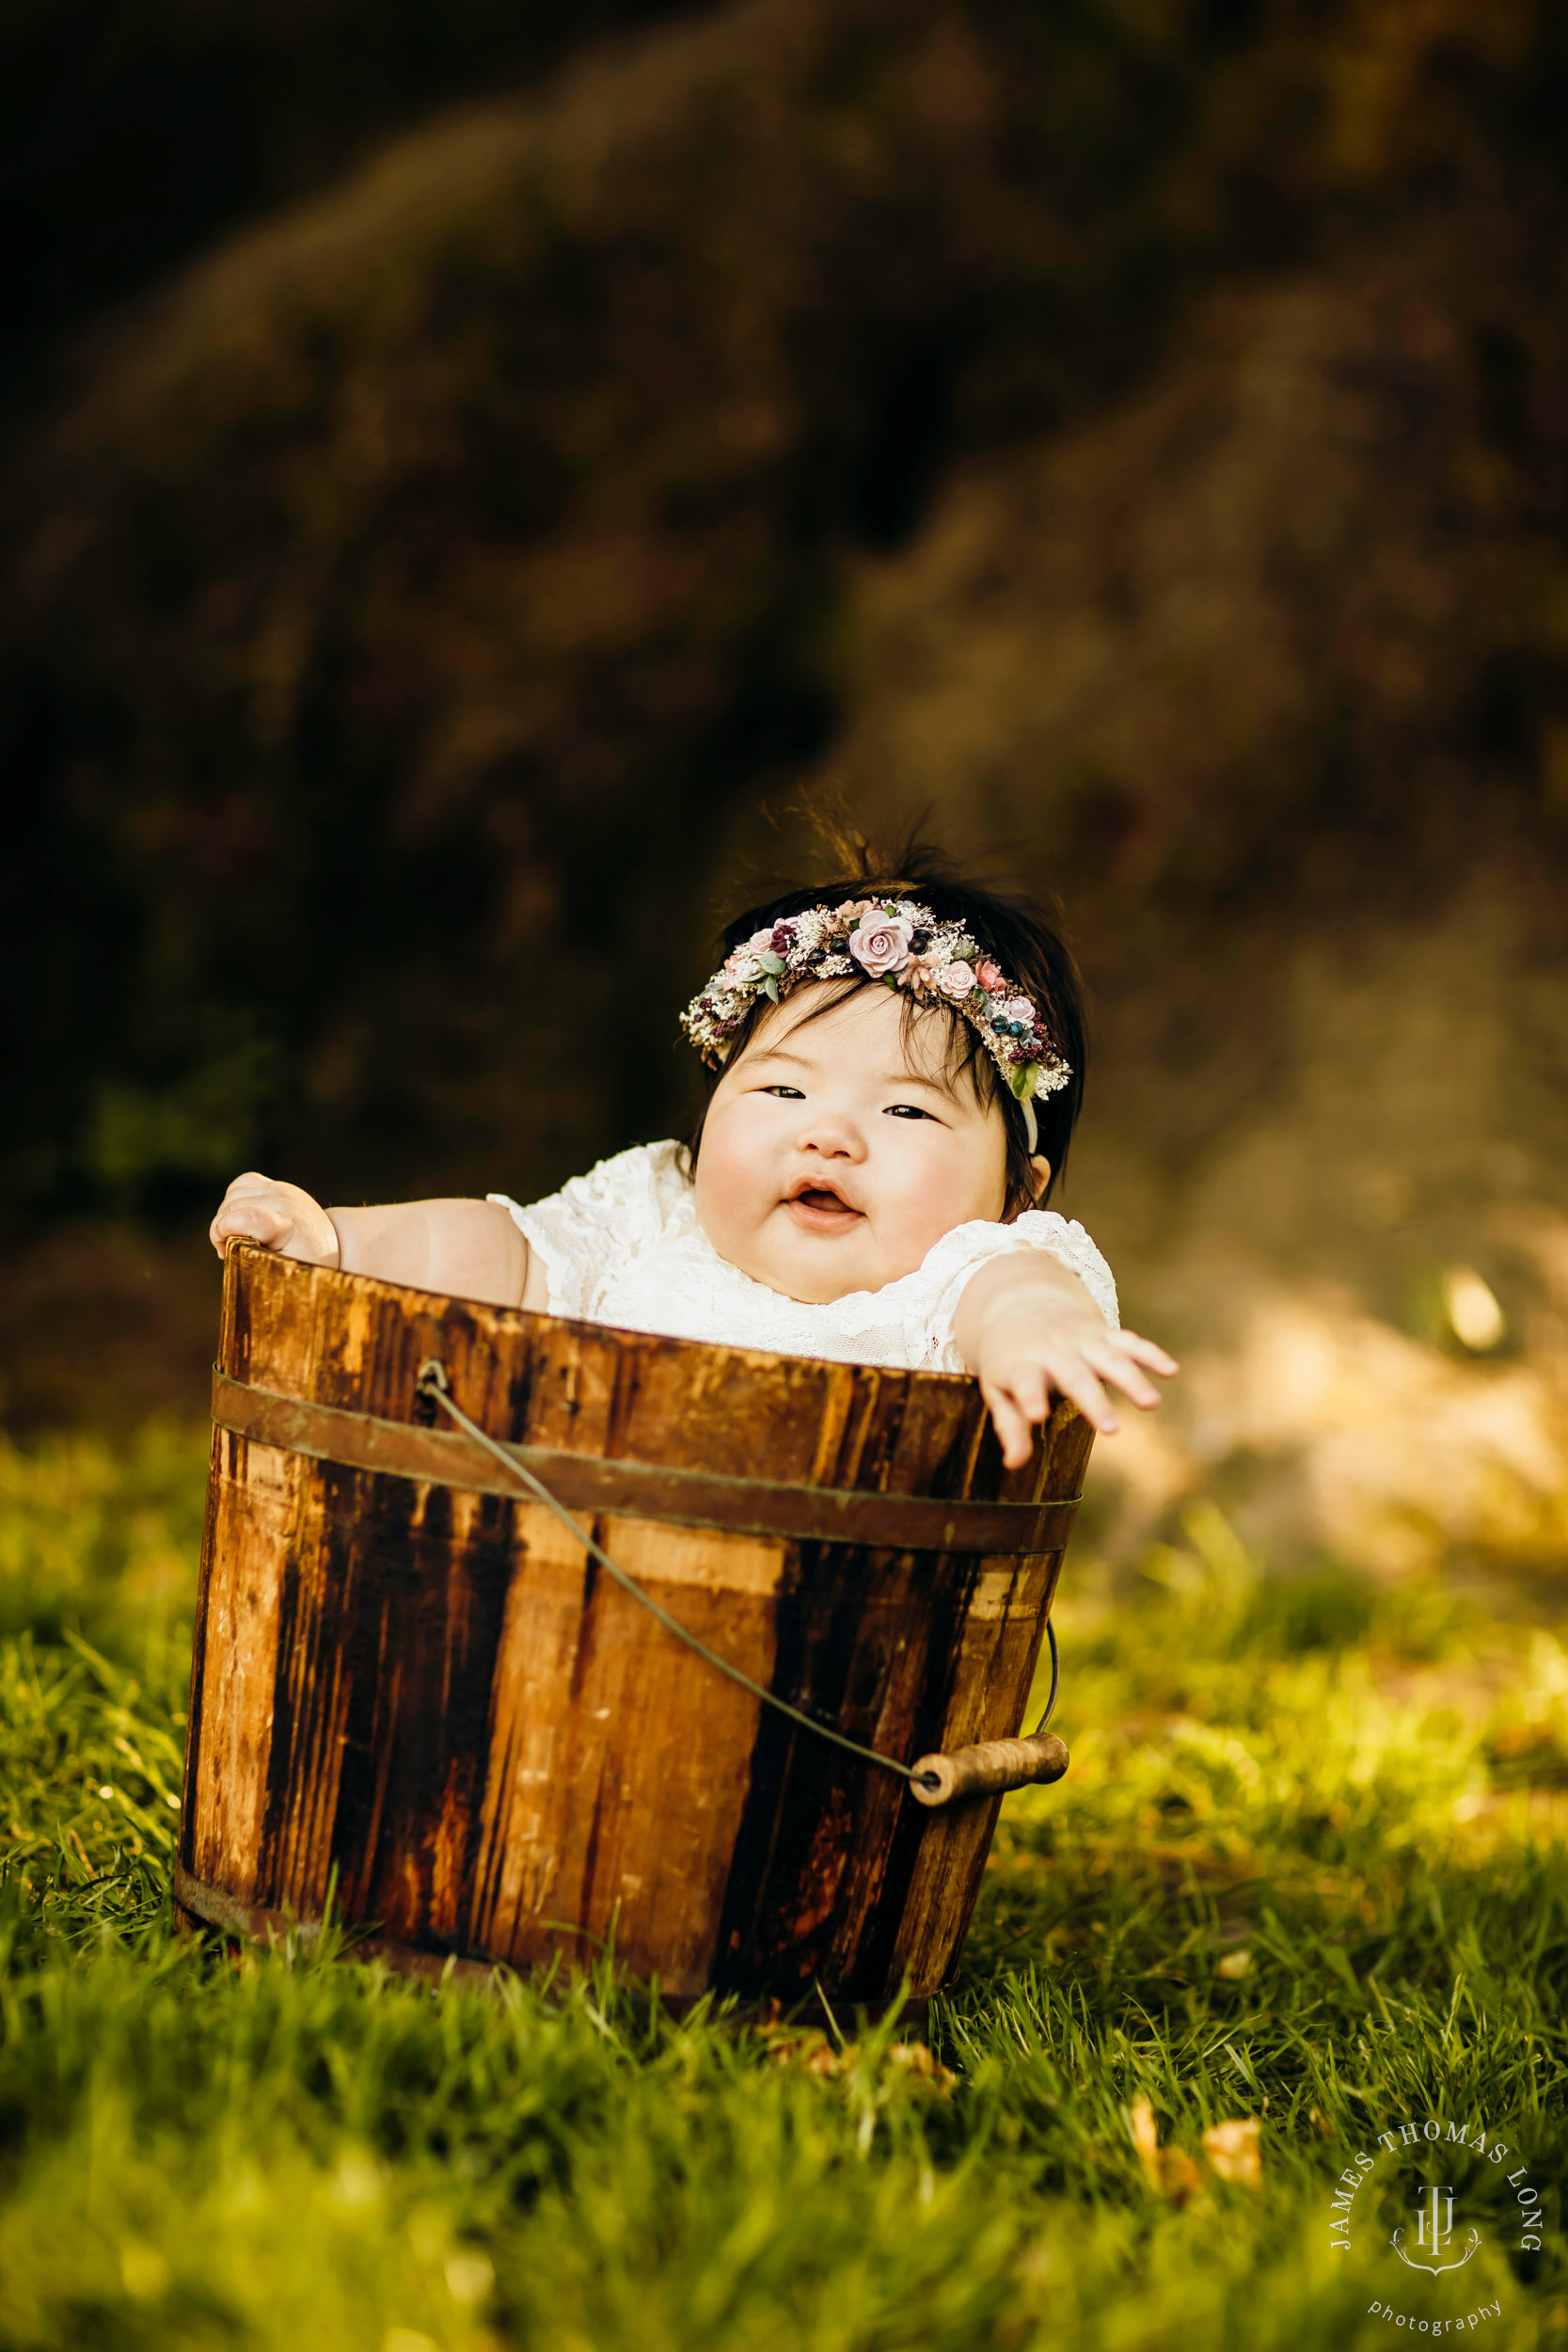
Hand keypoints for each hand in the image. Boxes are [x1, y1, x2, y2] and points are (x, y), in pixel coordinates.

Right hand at [209, 1171, 340, 1267]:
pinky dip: (232, 1201)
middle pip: (233, 1206)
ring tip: (235, 1239)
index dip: (223, 1231)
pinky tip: (239, 1221)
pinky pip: (240, 1185)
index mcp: (289, 1224)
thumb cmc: (303, 1266)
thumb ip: (254, 1261)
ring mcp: (281, 1189)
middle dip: (221, 1232)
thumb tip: (230, 1250)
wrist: (326, 1247)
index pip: (248, 1217)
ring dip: (225, 1218)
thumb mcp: (282, 1274)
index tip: (224, 1253)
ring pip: (232, 1195)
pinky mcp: (276, 1185)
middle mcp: (285, 1200)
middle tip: (230, 1253)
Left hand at [955, 1253, 1177, 1468]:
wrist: (1021, 1307)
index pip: (1025, 1380)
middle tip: (1112, 1430)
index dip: (1030, 1396)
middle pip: (1075, 1376)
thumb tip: (1013, 1464)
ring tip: (1151, 1404)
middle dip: (1094, 1401)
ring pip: (1109, 1358)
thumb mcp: (998, 1390)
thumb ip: (1009, 1425)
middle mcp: (1054, 1350)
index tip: (1037, 1416)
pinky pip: (1129, 1342)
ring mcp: (1082, 1340)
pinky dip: (1150, 1354)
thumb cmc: (1009, 1361)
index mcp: (1021, 1363)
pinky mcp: (1103, 1334)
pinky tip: (1171, 1370)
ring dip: (1131, 1379)